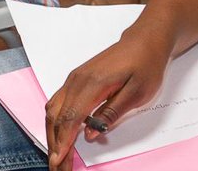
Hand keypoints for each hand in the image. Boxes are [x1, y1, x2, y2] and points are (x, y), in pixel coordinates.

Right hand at [44, 34, 169, 170]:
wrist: (143, 41)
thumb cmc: (145, 64)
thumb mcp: (137, 93)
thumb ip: (112, 113)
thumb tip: (91, 134)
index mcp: (92, 83)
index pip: (70, 118)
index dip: (63, 142)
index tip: (58, 161)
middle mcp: (77, 80)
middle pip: (56, 117)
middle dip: (55, 144)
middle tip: (57, 167)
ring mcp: (74, 78)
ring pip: (53, 110)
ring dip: (52, 134)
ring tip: (57, 155)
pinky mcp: (76, 79)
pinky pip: (58, 102)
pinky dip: (56, 122)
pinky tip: (60, 135)